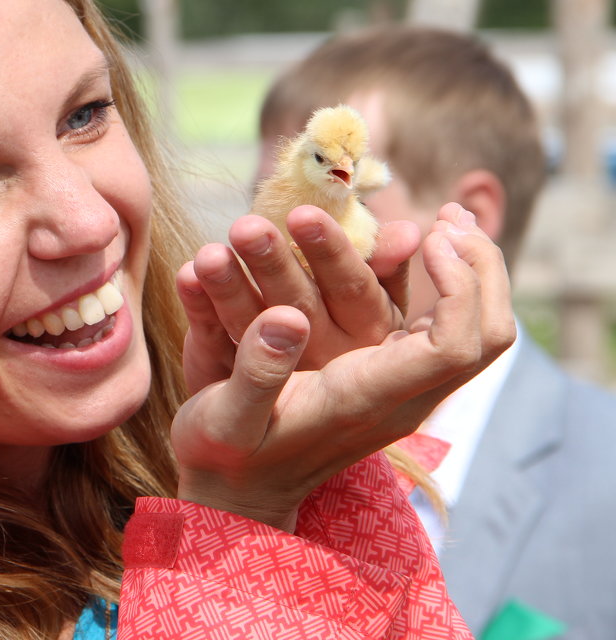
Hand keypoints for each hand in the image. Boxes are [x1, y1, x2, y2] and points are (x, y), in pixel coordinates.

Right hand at [171, 204, 514, 529]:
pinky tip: (398, 233)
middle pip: (472, 330)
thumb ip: (258, 372)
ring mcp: (380, 374)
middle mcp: (389, 385)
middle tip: (450, 212)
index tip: (430, 233)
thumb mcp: (228, 420)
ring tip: (435, 210)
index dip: (461, 286)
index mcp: (369, 398)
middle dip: (468, 262)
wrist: (229, 488)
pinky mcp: (362, 361)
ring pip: (441, 317)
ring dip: (438, 260)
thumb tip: (286, 317)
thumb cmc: (225, 457)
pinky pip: (409, 314)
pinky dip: (411, 270)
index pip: (456, 346)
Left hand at [175, 205, 418, 393]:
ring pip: (248, 325)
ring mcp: (272, 372)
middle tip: (246, 226)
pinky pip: (210, 340)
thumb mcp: (370, 306)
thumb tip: (409, 232)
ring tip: (208, 255)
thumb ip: (384, 270)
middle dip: (272, 264)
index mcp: (366, 334)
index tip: (303, 214)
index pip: (352, 290)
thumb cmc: (337, 335)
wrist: (279, 431)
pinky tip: (185, 275)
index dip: (330, 252)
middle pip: (297, 305)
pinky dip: (198, 306)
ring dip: (228, 286)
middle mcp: (323, 357)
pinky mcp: (225, 379)